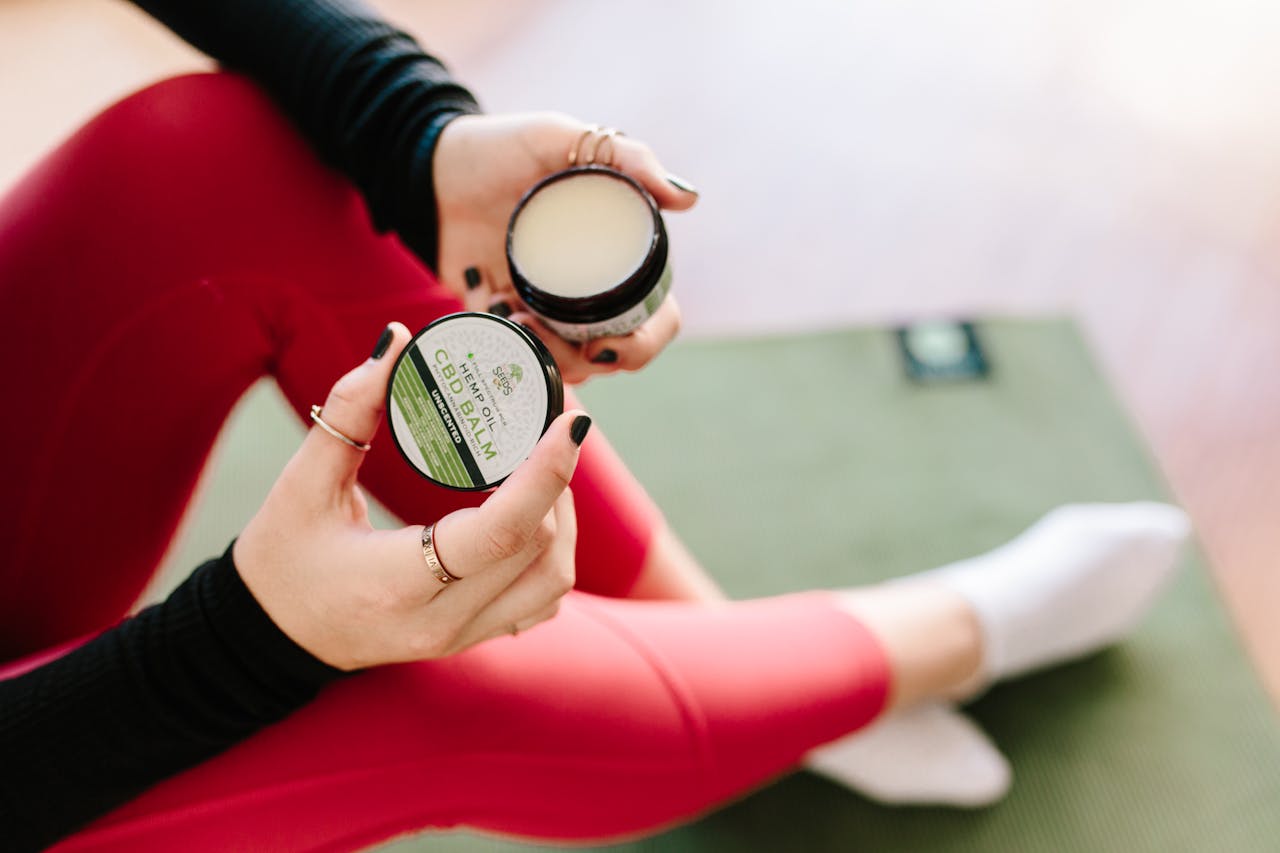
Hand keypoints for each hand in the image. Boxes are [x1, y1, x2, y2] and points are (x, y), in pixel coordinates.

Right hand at [233, 323, 590, 669]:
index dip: (546, 475)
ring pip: (551, 583)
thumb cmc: (280, 560)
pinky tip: (534, 516)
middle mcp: (439, 621)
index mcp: (395, 584)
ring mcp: (460, 637)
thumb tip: (396, 340)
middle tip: (551, 423)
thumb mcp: (301, 483)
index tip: (570, 423)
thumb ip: (350, 410)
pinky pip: (539, 603)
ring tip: (544, 466)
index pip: (501, 534)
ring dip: (563, 521)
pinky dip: (551, 556)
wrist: (269, 638)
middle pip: (539, 550)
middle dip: (557, 480)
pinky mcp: (470, 639)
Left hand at [433, 112, 697, 383]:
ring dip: (551, 359)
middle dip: (592, 361)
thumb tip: (688, 199)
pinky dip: (510, 349)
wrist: (427, 167)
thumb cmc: (500, 147)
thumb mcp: (560, 138)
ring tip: (519, 321)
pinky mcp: (502, 320)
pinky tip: (495, 314)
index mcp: (615, 256)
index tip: (612, 343)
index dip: (647, 341)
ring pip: (568, 365)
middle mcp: (587, 292)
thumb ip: (627, 158)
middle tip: (556, 337)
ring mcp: (544, 310)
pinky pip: (515, 356)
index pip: (657, 317)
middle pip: (615, 354)